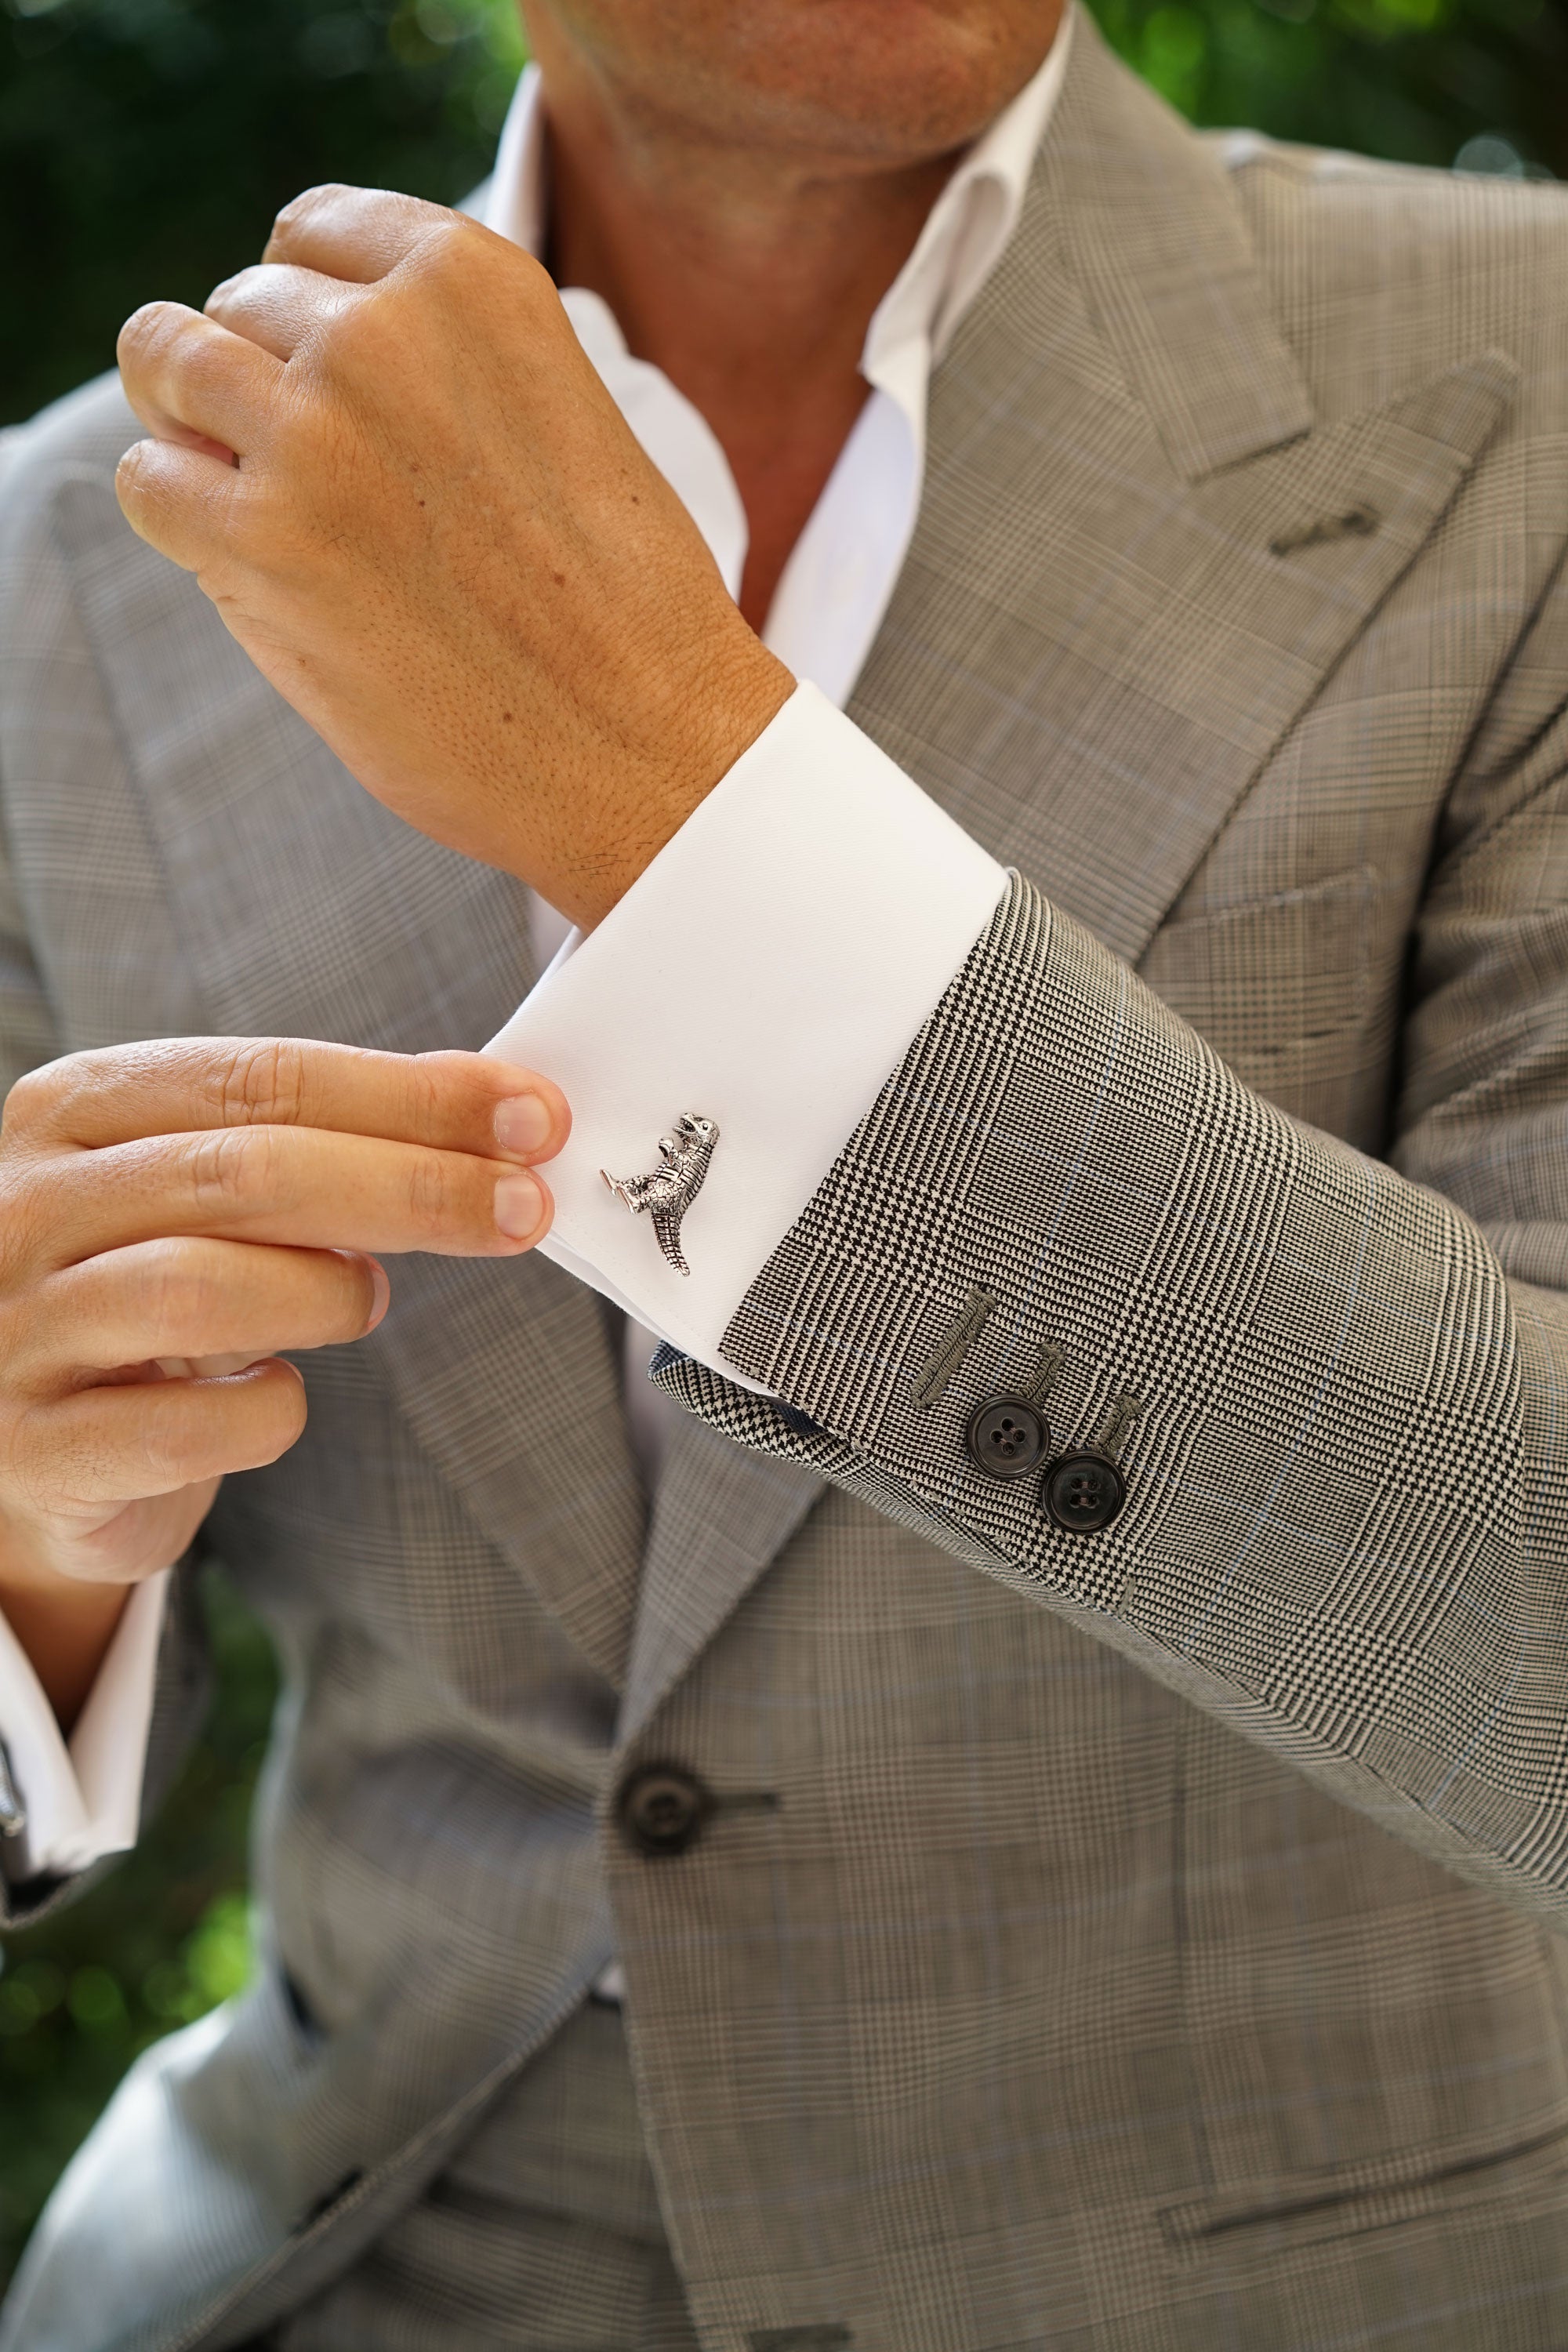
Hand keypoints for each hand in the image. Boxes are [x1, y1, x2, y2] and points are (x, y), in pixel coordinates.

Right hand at [0, 1036, 565, 1722]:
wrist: (16, 1441)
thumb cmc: (142, 1288)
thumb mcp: (208, 1189)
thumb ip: (328, 1136)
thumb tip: (499, 1105)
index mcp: (75, 1110)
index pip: (261, 1078)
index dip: (412, 1096)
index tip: (534, 1117)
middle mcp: (27, 1206)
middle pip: (245, 1172)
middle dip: (413, 1186)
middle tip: (524, 1209)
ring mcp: (22, 1329)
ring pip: (203, 1288)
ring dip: (327, 1293)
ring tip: (366, 1299)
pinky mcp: (40, 1450)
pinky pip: (187, 1428)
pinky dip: (269, 1411)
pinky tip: (280, 1393)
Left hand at [112, 188, 792, 929]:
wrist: (650, 745)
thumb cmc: (619, 609)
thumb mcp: (564, 411)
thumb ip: (449, 362)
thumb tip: (310, 355)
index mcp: (471, 281)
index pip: (312, 229)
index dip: (301, 308)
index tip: (328, 381)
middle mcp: (382, 330)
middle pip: (238, 301)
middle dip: (257, 381)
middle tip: (318, 483)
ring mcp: (314, 430)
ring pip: (166, 360)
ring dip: (195, 431)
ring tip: (264, 509)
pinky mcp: (262, 541)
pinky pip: (147, 481)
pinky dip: (176, 516)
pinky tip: (249, 565)